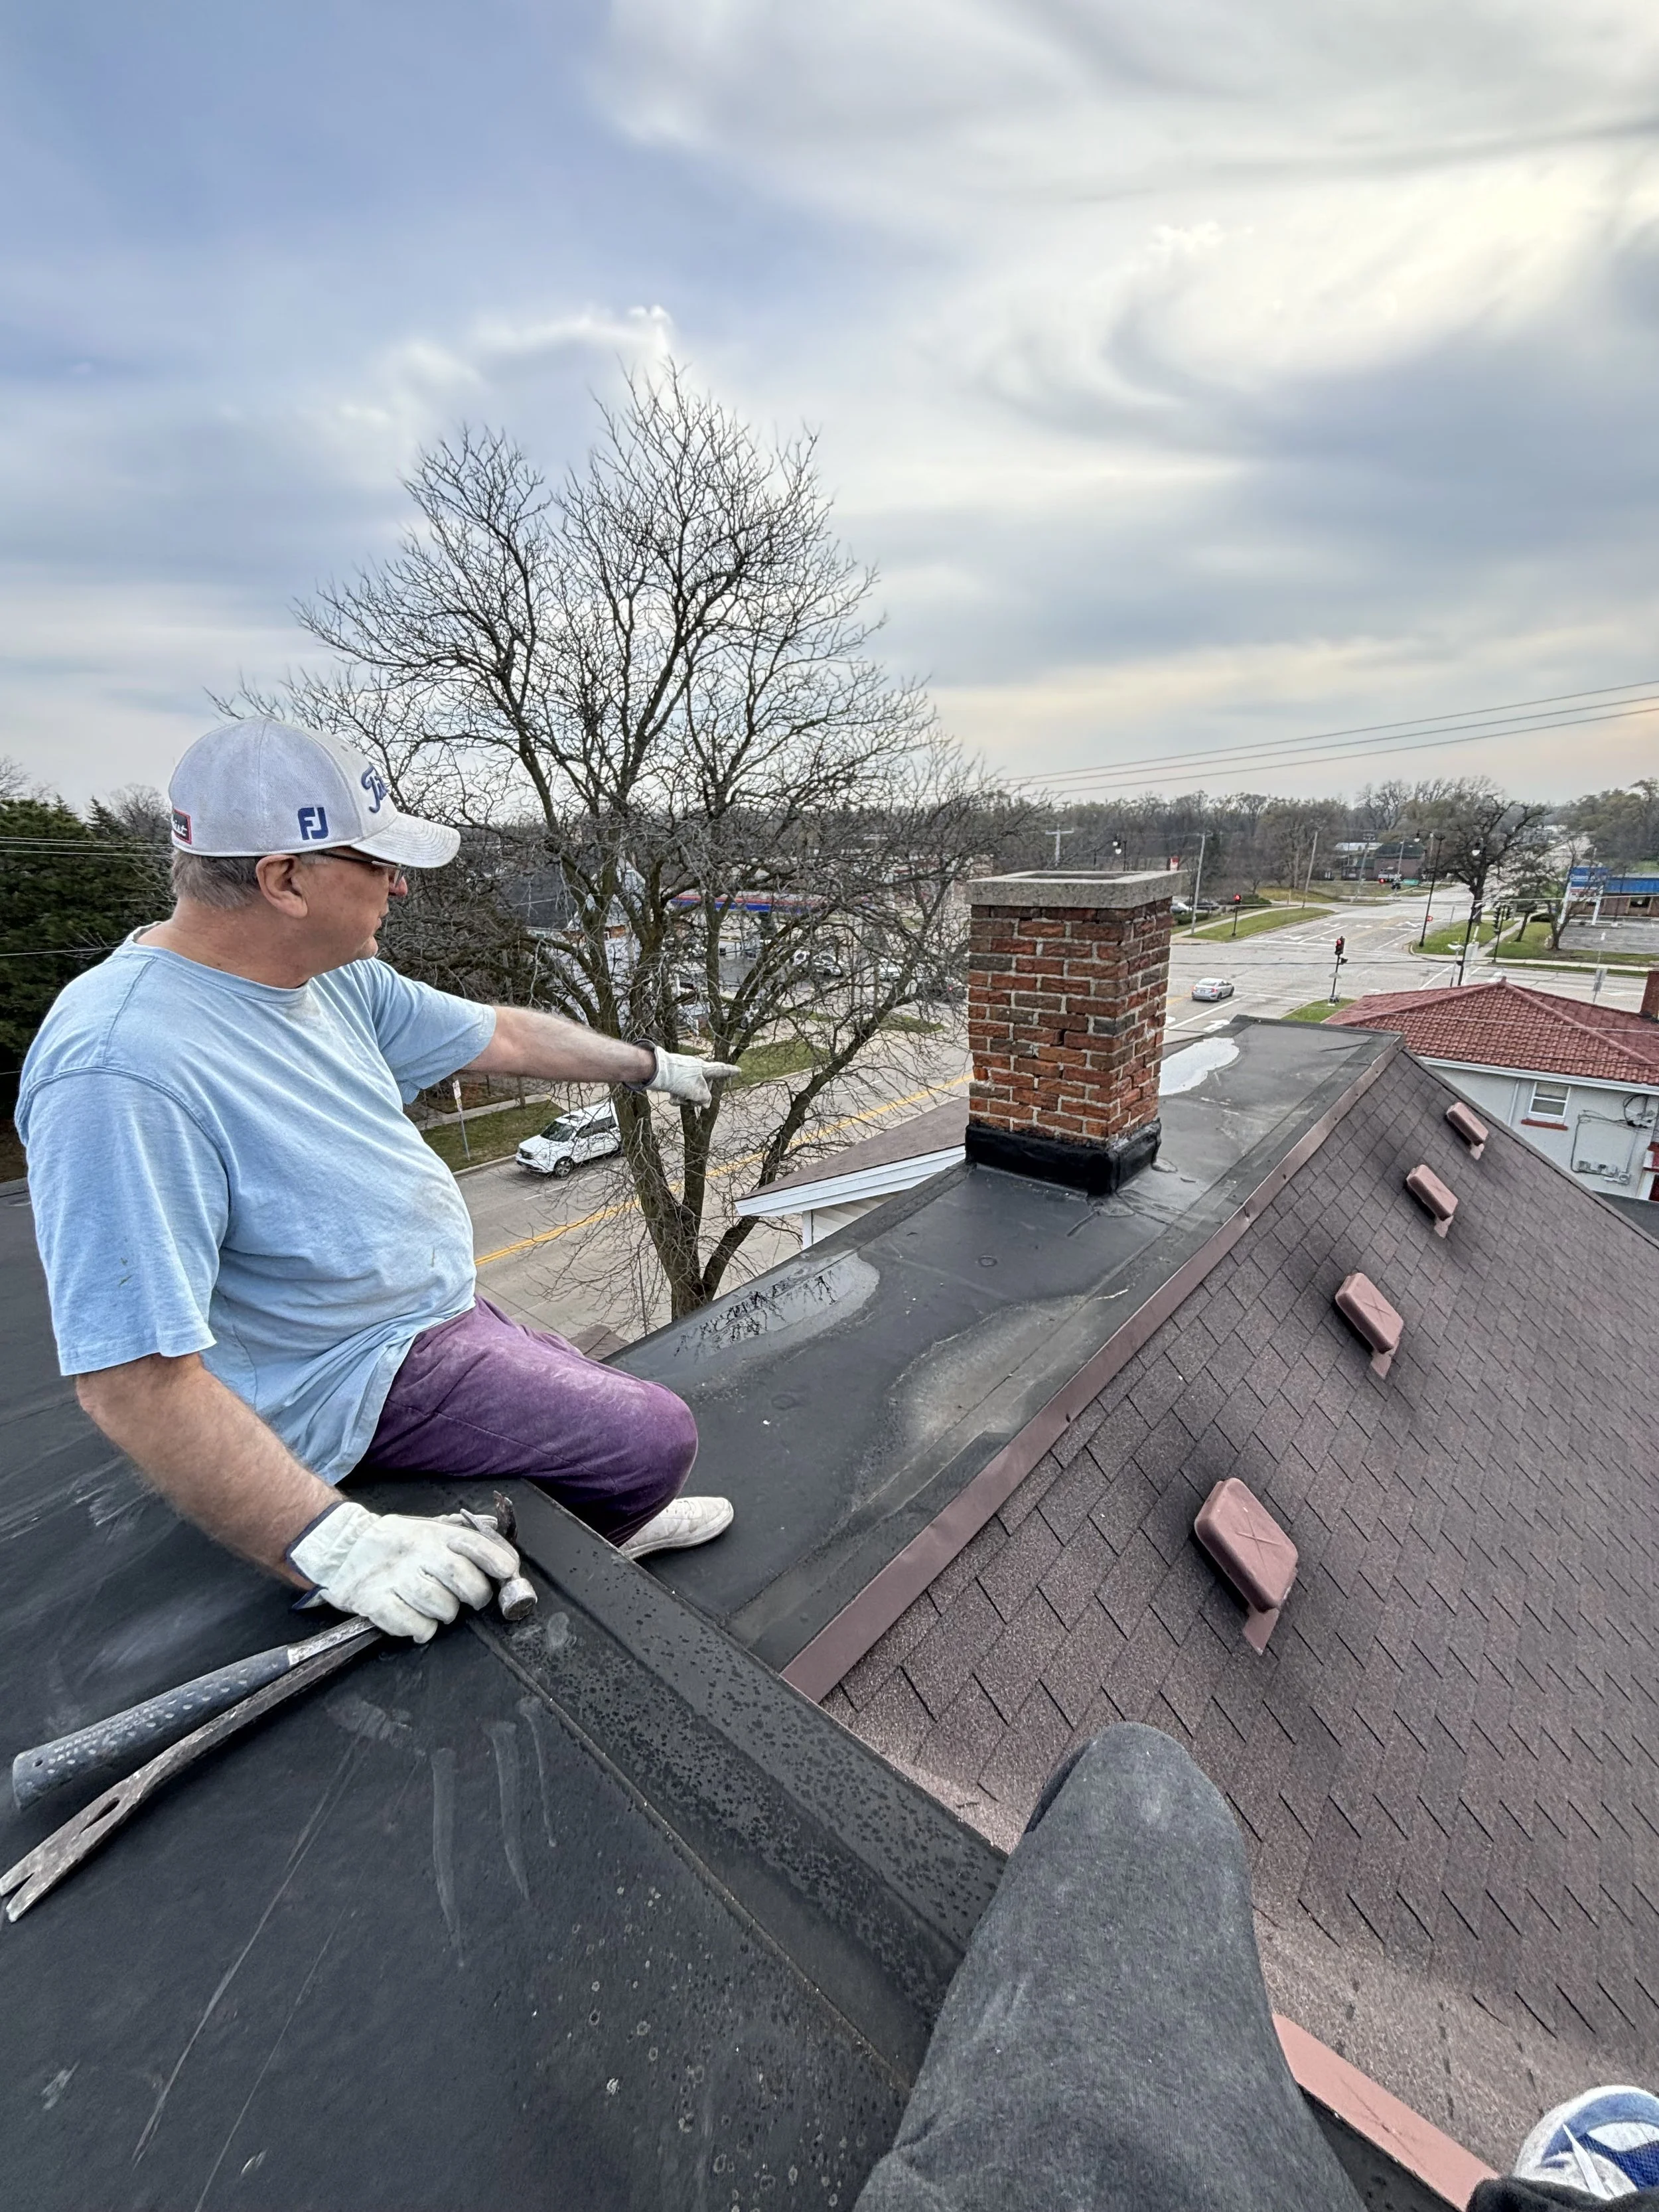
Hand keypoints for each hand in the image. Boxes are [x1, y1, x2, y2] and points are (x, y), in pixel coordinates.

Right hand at [287, 1502, 520, 1642]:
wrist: (341, 1549)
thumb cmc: (394, 1543)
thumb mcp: (427, 1528)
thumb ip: (462, 1530)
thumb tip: (496, 1526)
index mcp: (432, 1535)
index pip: (472, 1543)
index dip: (495, 1558)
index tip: (508, 1571)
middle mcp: (416, 1553)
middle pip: (459, 1576)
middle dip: (475, 1594)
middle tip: (473, 1600)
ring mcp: (394, 1578)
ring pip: (438, 1605)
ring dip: (446, 1613)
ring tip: (438, 1608)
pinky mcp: (374, 1601)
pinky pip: (410, 1624)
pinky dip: (421, 1629)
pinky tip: (417, 1621)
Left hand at [645, 1047, 741, 1106]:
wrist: (655, 1071)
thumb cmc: (678, 1078)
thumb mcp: (696, 1091)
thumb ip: (705, 1098)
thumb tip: (706, 1104)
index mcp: (704, 1068)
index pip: (720, 1069)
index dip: (730, 1072)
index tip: (739, 1070)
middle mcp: (695, 1069)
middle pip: (703, 1087)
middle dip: (697, 1097)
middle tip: (692, 1101)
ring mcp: (684, 1073)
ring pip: (690, 1091)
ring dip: (685, 1099)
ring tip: (677, 1099)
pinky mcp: (674, 1077)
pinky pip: (680, 1090)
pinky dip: (677, 1096)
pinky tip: (671, 1099)